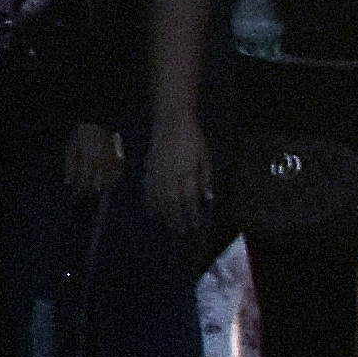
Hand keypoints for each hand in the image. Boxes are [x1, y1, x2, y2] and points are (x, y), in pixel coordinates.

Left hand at [64, 124, 122, 196]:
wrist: (98, 120)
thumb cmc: (81, 134)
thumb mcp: (71, 148)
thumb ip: (70, 166)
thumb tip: (68, 182)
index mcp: (88, 161)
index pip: (84, 183)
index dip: (79, 191)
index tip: (74, 195)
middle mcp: (102, 163)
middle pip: (97, 185)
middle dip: (90, 192)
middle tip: (84, 196)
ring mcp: (113, 161)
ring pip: (110, 181)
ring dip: (103, 188)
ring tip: (97, 192)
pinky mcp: (120, 157)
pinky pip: (119, 172)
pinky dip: (115, 179)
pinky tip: (111, 183)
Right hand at [146, 117, 209, 232]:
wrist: (171, 123)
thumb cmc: (193, 139)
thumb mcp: (205, 157)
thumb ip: (206, 178)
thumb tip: (208, 197)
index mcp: (187, 173)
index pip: (190, 199)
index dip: (193, 214)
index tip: (196, 225)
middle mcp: (171, 177)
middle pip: (173, 204)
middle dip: (178, 219)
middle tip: (182, 232)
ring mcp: (157, 175)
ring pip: (160, 200)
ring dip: (165, 215)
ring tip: (169, 227)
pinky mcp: (148, 171)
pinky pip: (148, 192)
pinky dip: (151, 204)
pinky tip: (152, 212)